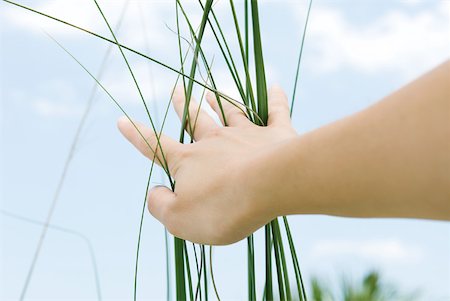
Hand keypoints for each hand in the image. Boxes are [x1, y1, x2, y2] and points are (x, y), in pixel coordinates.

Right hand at [118, 85, 296, 244]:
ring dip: (219, 101)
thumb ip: (160, 206)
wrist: (270, 185)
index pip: (156, 146)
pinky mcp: (276, 133)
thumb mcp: (179, 219)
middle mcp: (215, 141)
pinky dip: (275, 98)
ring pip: (230, 111)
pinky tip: (274, 86)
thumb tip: (155, 192)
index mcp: (189, 161)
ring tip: (210, 90)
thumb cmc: (223, 206)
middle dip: (183, 105)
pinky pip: (276, 111)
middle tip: (176, 90)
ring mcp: (246, 134)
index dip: (137, 135)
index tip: (122, 120)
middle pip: (195, 119)